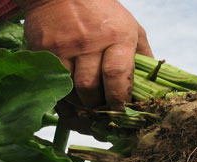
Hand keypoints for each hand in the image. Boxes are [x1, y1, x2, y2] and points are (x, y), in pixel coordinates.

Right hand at [15, 0, 152, 111]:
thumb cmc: (100, 11)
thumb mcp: (129, 26)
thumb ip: (142, 55)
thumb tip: (152, 86)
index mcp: (116, 36)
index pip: (117, 75)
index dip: (119, 99)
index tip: (121, 113)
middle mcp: (89, 42)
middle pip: (91, 88)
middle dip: (97, 107)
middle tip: (103, 116)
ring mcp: (64, 47)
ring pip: (71, 90)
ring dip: (80, 106)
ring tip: (88, 112)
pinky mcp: (44, 52)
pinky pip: (54, 85)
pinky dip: (63, 99)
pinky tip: (71, 104)